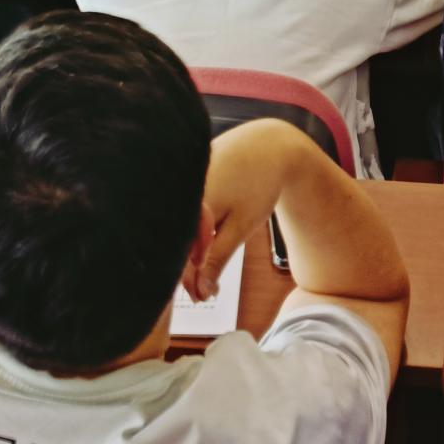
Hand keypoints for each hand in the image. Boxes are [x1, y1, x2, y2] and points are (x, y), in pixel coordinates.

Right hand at [186, 120, 309, 301]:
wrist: (270, 146)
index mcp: (190, 202)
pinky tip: (200, 248)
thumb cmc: (259, 184)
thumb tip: (201, 291)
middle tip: (205, 293)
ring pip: (175, 227)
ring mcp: (178, 180)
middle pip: (172, 240)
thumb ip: (217, 258)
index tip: (202, 297)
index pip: (176, 251)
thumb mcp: (240, 227)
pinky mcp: (183, 177)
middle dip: (188, 270)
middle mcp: (177, 188)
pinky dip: (189, 231)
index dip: (186, 279)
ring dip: (188, 252)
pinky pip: (179, 211)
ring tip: (205, 275)